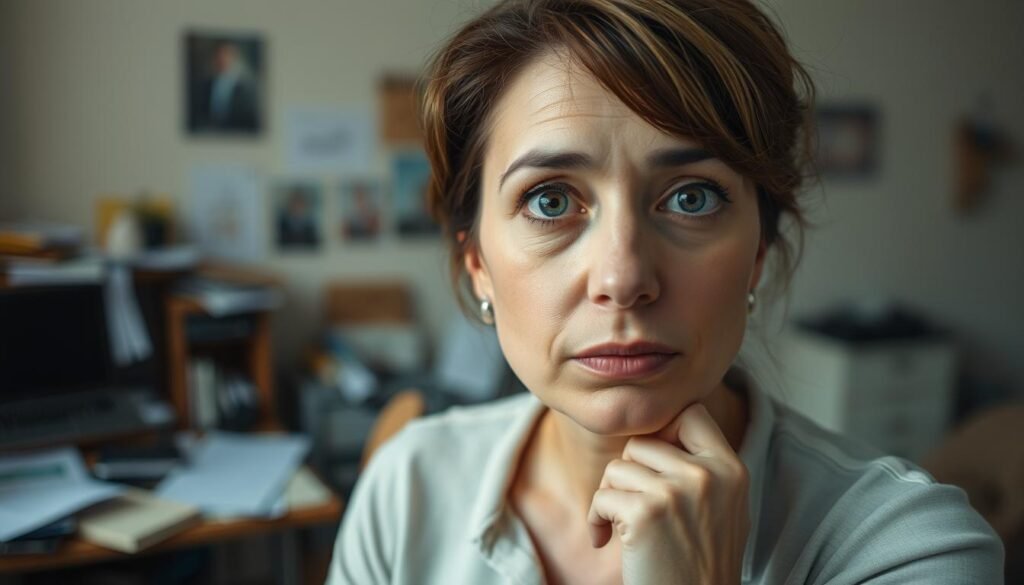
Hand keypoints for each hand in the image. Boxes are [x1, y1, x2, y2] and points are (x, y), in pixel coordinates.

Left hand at [586, 402, 750, 584]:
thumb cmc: (700, 563)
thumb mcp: (722, 507)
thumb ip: (702, 467)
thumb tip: (667, 424)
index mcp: (731, 469)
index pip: (690, 413)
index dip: (663, 431)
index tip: (651, 465)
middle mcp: (709, 475)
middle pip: (642, 442)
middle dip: (627, 473)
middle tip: (630, 505)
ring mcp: (677, 491)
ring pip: (617, 467)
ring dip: (609, 497)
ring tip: (621, 526)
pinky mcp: (646, 512)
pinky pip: (602, 496)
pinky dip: (595, 519)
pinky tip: (606, 540)